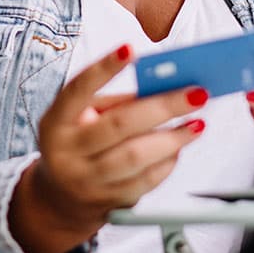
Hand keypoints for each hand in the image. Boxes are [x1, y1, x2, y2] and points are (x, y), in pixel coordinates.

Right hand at [9, 43, 207, 252]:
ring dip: (173, 138)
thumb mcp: (83, 117)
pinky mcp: (108, 203)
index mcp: (56, 122)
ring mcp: (86, 181)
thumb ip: (117, 102)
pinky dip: (168, 162)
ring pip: (136, 157)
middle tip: (196, 93)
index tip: (131, 49)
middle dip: (163, 106)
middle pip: (119, 125)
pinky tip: (178, 148)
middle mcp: (66, 152)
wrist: (61, 198)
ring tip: (197, 124)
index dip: (104, 69)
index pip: (78, 90)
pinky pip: (145, 181)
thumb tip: (163, 86)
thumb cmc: (80, 142)